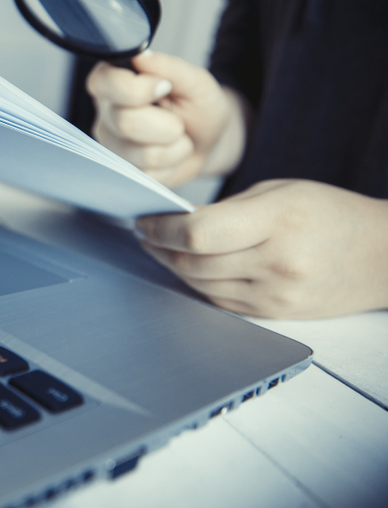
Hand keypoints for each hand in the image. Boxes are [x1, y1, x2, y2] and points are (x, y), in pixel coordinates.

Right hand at [86, 51, 247, 186]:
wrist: (206, 141)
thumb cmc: (198, 107)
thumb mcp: (195, 81)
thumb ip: (169, 67)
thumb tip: (140, 55)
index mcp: (114, 81)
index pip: (107, 84)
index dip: (139, 90)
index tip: (165, 87)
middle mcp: (106, 112)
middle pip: (126, 122)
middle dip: (167, 124)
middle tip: (177, 119)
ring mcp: (110, 144)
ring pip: (140, 153)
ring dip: (173, 147)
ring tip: (176, 137)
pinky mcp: (122, 170)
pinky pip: (148, 174)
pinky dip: (170, 165)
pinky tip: (169, 155)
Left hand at [136, 179, 387, 318]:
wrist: (384, 256)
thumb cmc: (330, 213)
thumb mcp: (280, 192)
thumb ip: (227, 209)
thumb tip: (175, 221)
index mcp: (278, 221)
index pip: (198, 233)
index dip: (161, 229)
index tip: (144, 221)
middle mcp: (277, 263)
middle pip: (193, 263)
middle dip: (159, 248)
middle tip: (145, 234)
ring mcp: (277, 295)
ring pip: (201, 286)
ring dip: (173, 268)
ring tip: (160, 249)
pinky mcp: (275, 315)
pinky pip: (220, 303)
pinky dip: (198, 285)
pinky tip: (189, 268)